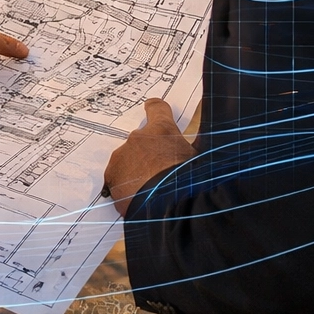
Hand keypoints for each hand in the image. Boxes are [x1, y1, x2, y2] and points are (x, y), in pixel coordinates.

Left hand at [103, 98, 195, 216]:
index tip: (151, 108)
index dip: (155, 110)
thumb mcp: (199, 159)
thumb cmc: (188, 181)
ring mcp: (122, 157)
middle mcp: (138, 138)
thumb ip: (194, 148)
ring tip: (150, 190)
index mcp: (162, 129)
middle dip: (148, 154)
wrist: (169, 206)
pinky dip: (126, 188)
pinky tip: (139, 199)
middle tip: (160, 172)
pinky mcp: (112, 177)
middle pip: (139, 141)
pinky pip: (118, 180)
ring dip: (135, 171)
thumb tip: (201, 145)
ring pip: (126, 160)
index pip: (157, 108)